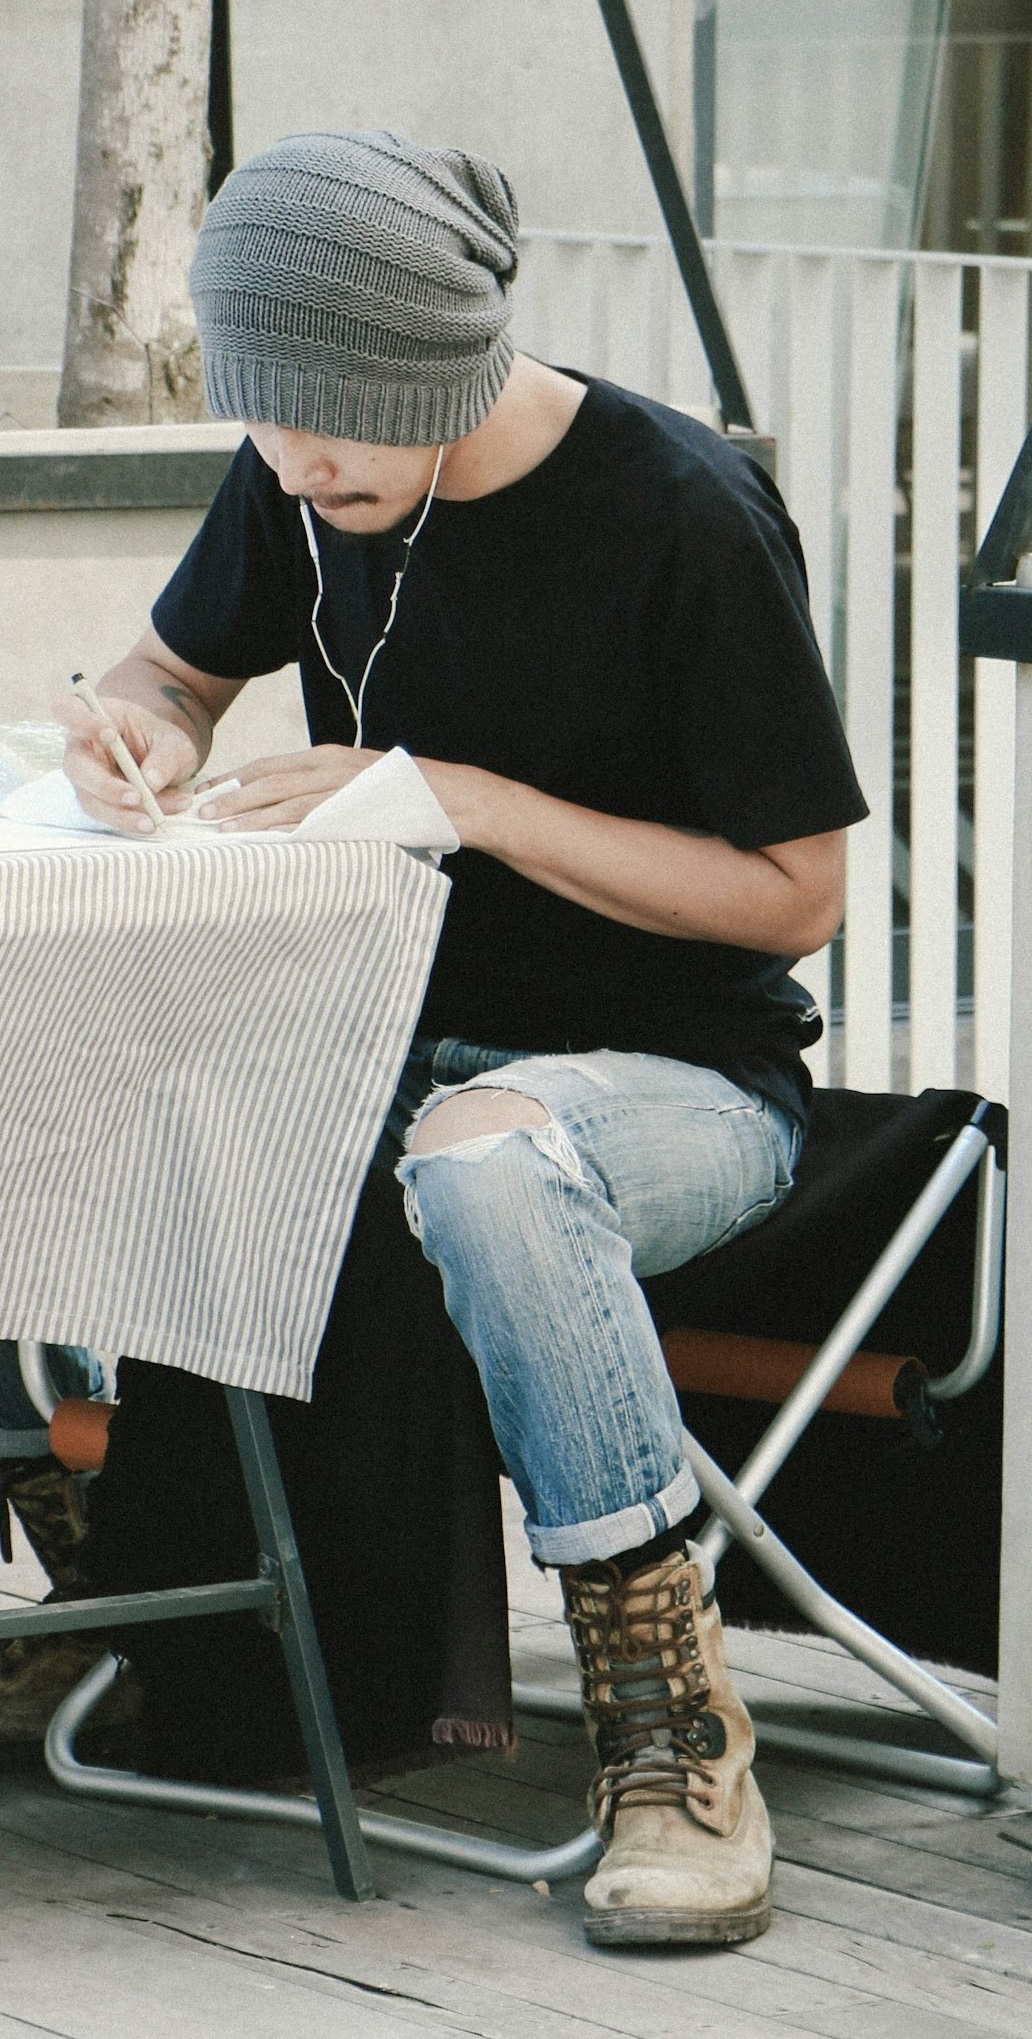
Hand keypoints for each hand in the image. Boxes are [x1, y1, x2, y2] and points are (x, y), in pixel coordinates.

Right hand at [53, 692, 198, 833]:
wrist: (166, 763)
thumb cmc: (162, 742)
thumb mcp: (174, 744)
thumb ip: (165, 758)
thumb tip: (151, 782)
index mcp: (95, 716)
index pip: (68, 710)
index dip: (81, 721)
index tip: (109, 734)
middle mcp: (82, 748)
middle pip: (76, 766)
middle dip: (105, 785)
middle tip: (136, 796)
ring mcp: (86, 778)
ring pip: (91, 800)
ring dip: (121, 814)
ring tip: (152, 821)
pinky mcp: (97, 801)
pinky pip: (107, 815)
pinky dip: (132, 821)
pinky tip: (156, 821)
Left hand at [194, 745, 383, 830]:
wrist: (443, 795)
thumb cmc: (399, 791)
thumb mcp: (354, 777)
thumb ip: (323, 783)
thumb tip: (290, 798)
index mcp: (326, 756)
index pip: (270, 764)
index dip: (236, 777)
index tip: (209, 788)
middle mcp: (327, 767)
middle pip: (267, 780)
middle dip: (231, 795)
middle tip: (201, 809)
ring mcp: (338, 789)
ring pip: (282, 801)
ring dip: (247, 816)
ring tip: (219, 828)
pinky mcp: (349, 813)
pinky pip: (307, 821)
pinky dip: (278, 829)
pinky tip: (258, 838)